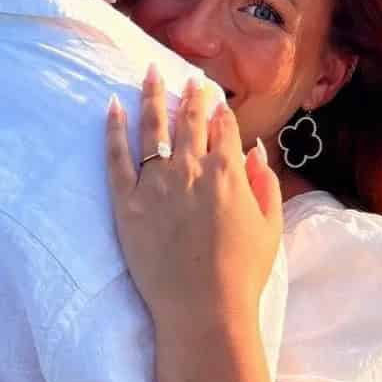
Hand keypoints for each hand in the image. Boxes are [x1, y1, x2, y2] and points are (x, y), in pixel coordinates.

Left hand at [106, 66, 282, 327]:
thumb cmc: (242, 273)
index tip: (213, 97)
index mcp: (227, 173)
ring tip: (149, 72)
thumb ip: (263, 184)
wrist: (203, 309)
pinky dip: (113, 129)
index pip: (222, 128)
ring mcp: (155, 184)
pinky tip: (112, 106)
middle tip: (186, 78)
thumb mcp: (269, 227)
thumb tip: (254, 151)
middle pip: (188, 120)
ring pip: (152, 128)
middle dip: (189, 95)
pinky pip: (116, 157)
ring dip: (152, 96)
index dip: (218, 110)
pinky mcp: (126, 203)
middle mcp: (190, 169)